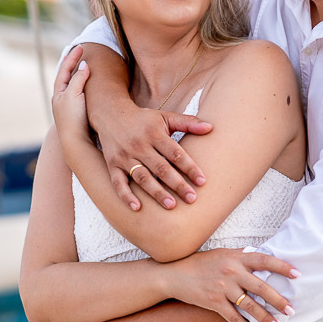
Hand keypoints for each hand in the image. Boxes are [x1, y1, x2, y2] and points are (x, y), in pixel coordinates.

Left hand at [52, 46, 90, 141]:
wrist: (76, 142)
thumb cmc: (74, 118)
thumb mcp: (74, 94)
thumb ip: (79, 78)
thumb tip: (84, 65)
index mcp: (58, 93)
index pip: (65, 69)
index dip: (72, 57)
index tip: (81, 47)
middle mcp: (62, 99)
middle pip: (66, 77)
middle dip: (72, 64)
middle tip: (79, 53)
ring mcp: (70, 107)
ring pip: (73, 86)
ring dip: (78, 75)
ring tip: (84, 66)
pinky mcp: (79, 114)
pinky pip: (81, 95)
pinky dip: (84, 86)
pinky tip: (90, 87)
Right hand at [93, 99, 212, 210]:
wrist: (111, 114)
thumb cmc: (144, 120)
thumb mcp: (165, 117)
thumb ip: (188, 122)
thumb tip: (211, 128)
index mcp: (154, 134)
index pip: (175, 153)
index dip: (189, 167)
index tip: (202, 181)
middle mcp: (139, 145)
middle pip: (161, 168)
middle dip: (177, 184)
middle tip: (192, 198)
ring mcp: (125, 156)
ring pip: (142, 177)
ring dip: (156, 192)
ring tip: (171, 206)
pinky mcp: (113, 165)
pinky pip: (118, 183)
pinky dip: (126, 195)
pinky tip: (137, 207)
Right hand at [164, 248, 298, 321]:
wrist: (175, 274)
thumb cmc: (200, 262)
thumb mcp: (222, 254)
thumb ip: (241, 256)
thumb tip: (261, 256)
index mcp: (236, 257)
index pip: (265, 260)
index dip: (282, 267)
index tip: (297, 275)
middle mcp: (232, 271)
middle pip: (262, 287)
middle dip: (279, 300)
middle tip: (291, 310)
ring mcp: (223, 287)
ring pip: (250, 306)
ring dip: (265, 317)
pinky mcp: (214, 302)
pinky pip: (233, 317)